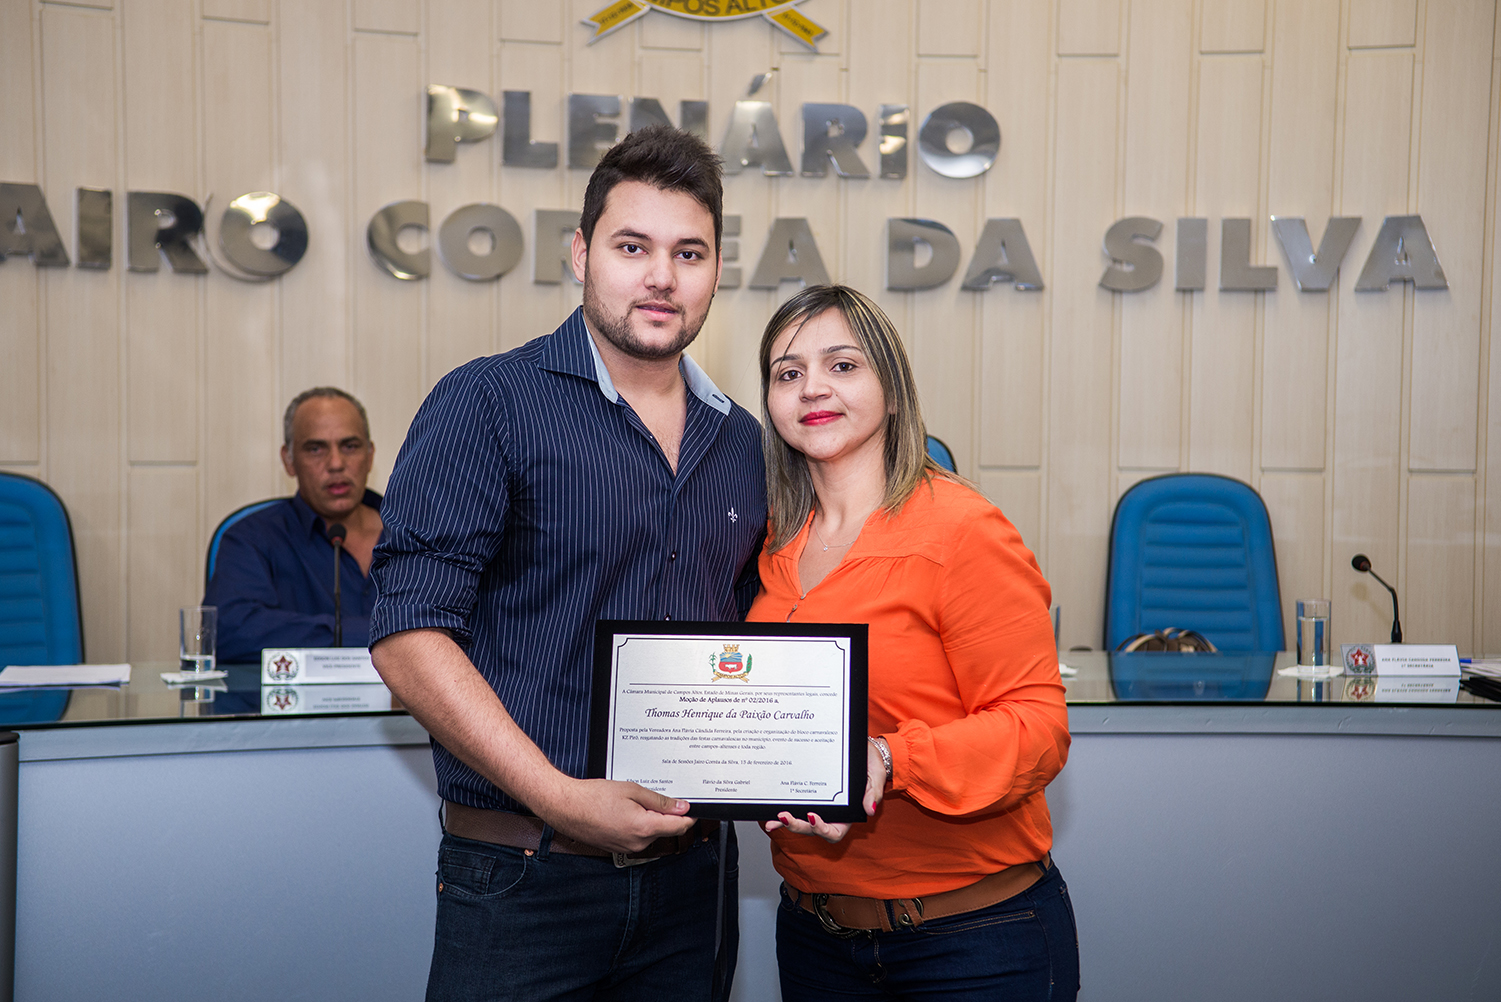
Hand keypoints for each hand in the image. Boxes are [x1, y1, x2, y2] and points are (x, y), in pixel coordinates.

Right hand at [536, 776, 694, 853]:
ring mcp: (628, 848)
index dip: (688, 814)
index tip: (691, 806)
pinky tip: (623, 810)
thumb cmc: (593, 797)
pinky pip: (637, 836)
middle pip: (665, 829)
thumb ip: (660, 801)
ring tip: (631, 801)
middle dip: (665, 813)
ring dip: (649, 818)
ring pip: (651, 832)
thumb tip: (681, 807)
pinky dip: (637, 824)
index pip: (680, 826)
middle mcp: (638, 843)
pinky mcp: (619, 848)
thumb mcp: (632, 790)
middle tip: (651, 795)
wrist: (566, 807)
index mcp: (644, 828)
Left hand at [763, 739, 887, 842]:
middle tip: (784, 816)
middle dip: (796, 826)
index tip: (812, 816)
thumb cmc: (871, 765)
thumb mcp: (876, 777)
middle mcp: (830, 815)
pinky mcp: (810, 795)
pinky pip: (796, 805)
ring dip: (785, 822)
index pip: (834, 833)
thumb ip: (872, 793)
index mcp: (846, 816)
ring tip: (774, 819)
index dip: (821, 829)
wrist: (862, 748)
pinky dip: (782, 809)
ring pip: (800, 821)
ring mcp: (819, 806)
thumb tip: (870, 809)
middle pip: (811, 829)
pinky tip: (771, 811)